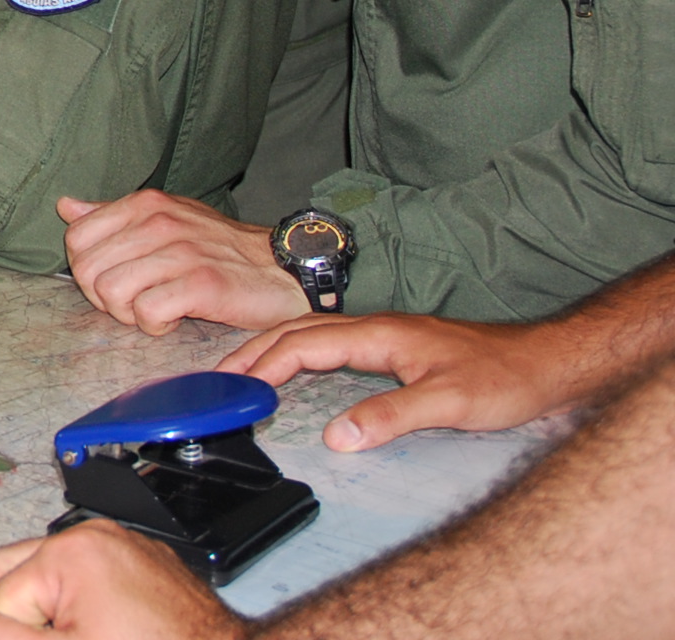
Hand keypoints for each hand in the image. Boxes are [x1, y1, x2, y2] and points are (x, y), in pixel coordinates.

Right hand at [0, 520, 242, 639]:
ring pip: (46, 578)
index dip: (6, 638)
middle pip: (9, 573)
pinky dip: (79, 609)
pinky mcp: (143, 566)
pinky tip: (102, 634)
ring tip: (73, 636)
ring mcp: (122, 547)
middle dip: (18, 620)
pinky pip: (85, 580)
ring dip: (45, 615)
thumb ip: (2, 638)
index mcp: (70, 551)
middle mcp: (94, 536)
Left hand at [60, 192, 299, 334]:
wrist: (283, 268)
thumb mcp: (167, 218)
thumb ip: (113, 215)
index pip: (77, 238)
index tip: (113, 280)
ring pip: (112, 293)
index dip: (86, 269)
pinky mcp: (201, 284)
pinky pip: (147, 313)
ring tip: (153, 311)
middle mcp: (158, 222)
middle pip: (88, 270)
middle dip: (104, 297)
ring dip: (128, 314)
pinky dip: (154, 326)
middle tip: (134, 302)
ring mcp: (180, 252)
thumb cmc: (220, 248)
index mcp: (145, 204)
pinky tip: (173, 320)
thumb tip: (66, 207)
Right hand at [217, 312, 577, 450]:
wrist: (546, 362)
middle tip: (218, 375)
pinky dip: (298, 351)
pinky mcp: (394, 346)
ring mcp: (385, 334)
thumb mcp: (450, 404)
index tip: (238, 386)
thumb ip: (391, 416)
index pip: (306, 344)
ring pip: (311, 332)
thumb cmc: (505, 378)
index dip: (267, 364)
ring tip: (242, 369)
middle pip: (298, 330)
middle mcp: (377, 328)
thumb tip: (339, 436)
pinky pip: (330, 342)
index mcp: (380, 334)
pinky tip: (296, 365)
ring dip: (272, 347)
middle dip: (253, 350)